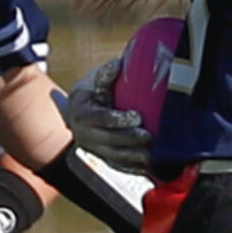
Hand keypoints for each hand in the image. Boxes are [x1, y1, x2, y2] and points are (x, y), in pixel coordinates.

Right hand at [60, 56, 151, 172]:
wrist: (80, 110)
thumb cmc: (94, 91)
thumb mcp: (96, 80)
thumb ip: (106, 74)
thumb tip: (118, 64)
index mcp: (82, 112)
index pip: (100, 118)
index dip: (118, 119)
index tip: (137, 117)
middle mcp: (84, 133)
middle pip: (108, 140)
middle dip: (129, 139)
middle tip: (148, 136)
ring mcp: (94, 148)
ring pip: (113, 156)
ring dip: (133, 157)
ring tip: (152, 155)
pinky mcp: (103, 158)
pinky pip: (118, 166)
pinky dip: (133, 168)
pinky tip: (149, 168)